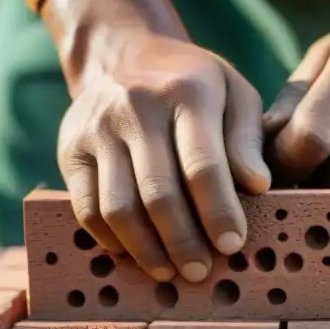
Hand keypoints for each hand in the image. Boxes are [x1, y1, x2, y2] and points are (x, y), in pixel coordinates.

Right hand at [44, 0, 270, 282]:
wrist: (125, 55)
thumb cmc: (194, 86)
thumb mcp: (235, 94)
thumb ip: (247, 139)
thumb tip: (258, 186)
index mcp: (187, 92)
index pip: (202, 164)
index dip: (218, 211)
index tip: (233, 246)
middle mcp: (137, 107)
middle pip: (159, 192)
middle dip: (183, 241)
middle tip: (201, 272)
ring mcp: (97, 128)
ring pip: (119, 207)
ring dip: (147, 250)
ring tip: (170, 273)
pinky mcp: (70, 149)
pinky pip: (87, 208)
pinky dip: (112, 240)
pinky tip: (135, 254)